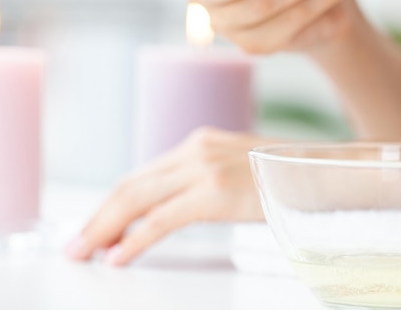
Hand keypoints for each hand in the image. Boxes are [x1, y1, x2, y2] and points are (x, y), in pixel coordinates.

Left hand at [65, 128, 276, 265]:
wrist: (326, 171)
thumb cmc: (287, 176)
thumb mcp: (238, 170)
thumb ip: (204, 181)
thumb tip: (173, 208)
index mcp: (197, 143)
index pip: (141, 176)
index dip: (112, 205)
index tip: (94, 227)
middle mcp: (194, 150)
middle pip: (130, 185)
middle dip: (97, 217)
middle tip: (74, 244)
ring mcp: (203, 168)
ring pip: (137, 200)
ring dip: (105, 229)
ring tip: (83, 253)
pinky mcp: (214, 192)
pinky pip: (162, 220)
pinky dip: (136, 240)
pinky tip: (119, 257)